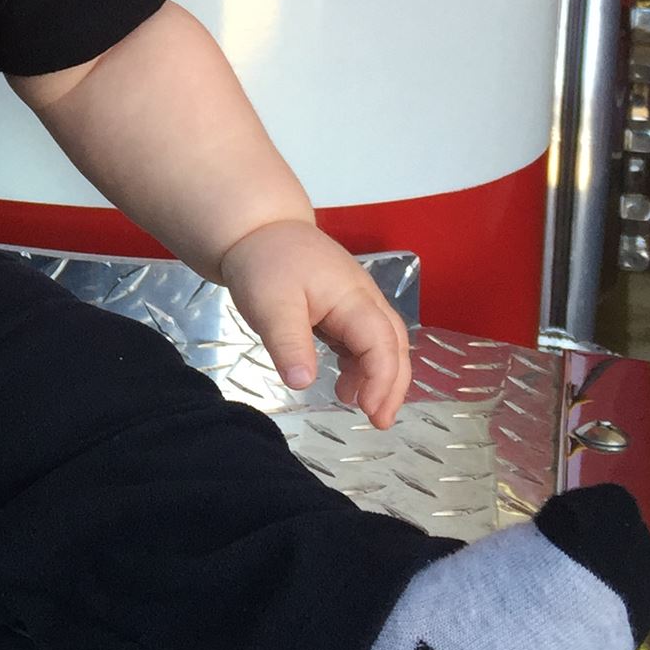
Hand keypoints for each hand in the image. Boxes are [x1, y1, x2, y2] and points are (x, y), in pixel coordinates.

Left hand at [217, 220, 410, 428]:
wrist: (256, 228)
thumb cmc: (264, 262)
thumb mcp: (270, 305)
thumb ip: (288, 343)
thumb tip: (303, 383)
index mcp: (352, 297)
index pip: (381, 343)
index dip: (382, 380)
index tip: (370, 412)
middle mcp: (363, 299)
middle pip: (393, 344)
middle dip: (393, 385)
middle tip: (379, 421)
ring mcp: (355, 302)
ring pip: (383, 343)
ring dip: (380, 376)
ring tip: (361, 406)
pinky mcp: (343, 307)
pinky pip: (364, 339)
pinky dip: (363, 365)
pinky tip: (345, 384)